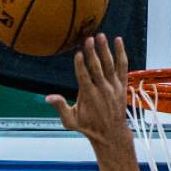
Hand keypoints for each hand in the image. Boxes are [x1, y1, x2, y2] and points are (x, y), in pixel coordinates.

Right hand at [46, 34, 129, 149]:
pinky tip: (118, 40)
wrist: (111, 134)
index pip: (83, 77)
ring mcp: (113, 86)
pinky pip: (122, 66)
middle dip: (93, 53)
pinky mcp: (122, 85)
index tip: (78, 54)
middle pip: (96, 68)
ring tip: (101, 36)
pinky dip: (121, 53)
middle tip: (89, 39)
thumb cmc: (89, 127)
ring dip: (105, 50)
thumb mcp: (71, 121)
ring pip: (109, 65)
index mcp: (88, 96)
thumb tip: (47, 98)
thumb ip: (61, 108)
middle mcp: (102, 90)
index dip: (81, 65)